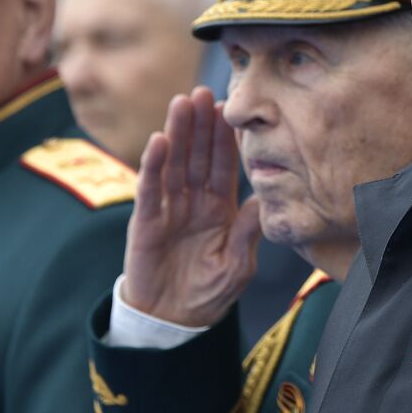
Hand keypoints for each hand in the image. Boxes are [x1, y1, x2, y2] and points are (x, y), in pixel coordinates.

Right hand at [120, 87, 261, 327]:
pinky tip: (158, 141)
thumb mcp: (237, 265)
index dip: (225, 138)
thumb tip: (265, 200)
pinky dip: (153, 165)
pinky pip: (150, 189)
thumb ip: (248, 232)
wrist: (173, 321)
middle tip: (203, 91)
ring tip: (181, 103)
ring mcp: (169, 208)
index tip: (230, 109)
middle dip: (200, 124)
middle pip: (197, 155)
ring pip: (173, 163)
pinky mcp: (146, 222)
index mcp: (220, 207)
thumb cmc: (209, 293)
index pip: (223, 165)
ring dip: (177, 133)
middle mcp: (194, 201)